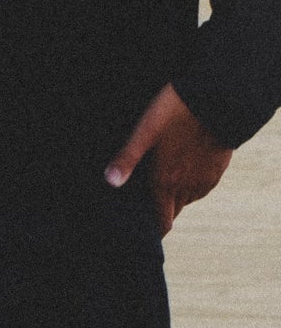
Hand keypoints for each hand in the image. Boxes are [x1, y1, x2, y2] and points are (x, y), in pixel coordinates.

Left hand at [105, 84, 232, 236]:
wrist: (218, 99)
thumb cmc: (176, 113)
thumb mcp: (144, 132)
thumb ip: (127, 158)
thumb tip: (109, 182)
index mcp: (166, 184)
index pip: (162, 223)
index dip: (152, 229)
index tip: (141, 226)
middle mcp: (187, 188)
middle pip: (173, 212)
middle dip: (160, 210)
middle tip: (145, 197)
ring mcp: (205, 180)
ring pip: (187, 199)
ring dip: (175, 194)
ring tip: (162, 178)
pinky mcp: (217, 170)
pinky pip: (201, 186)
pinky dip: (190, 182)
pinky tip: (182, 165)